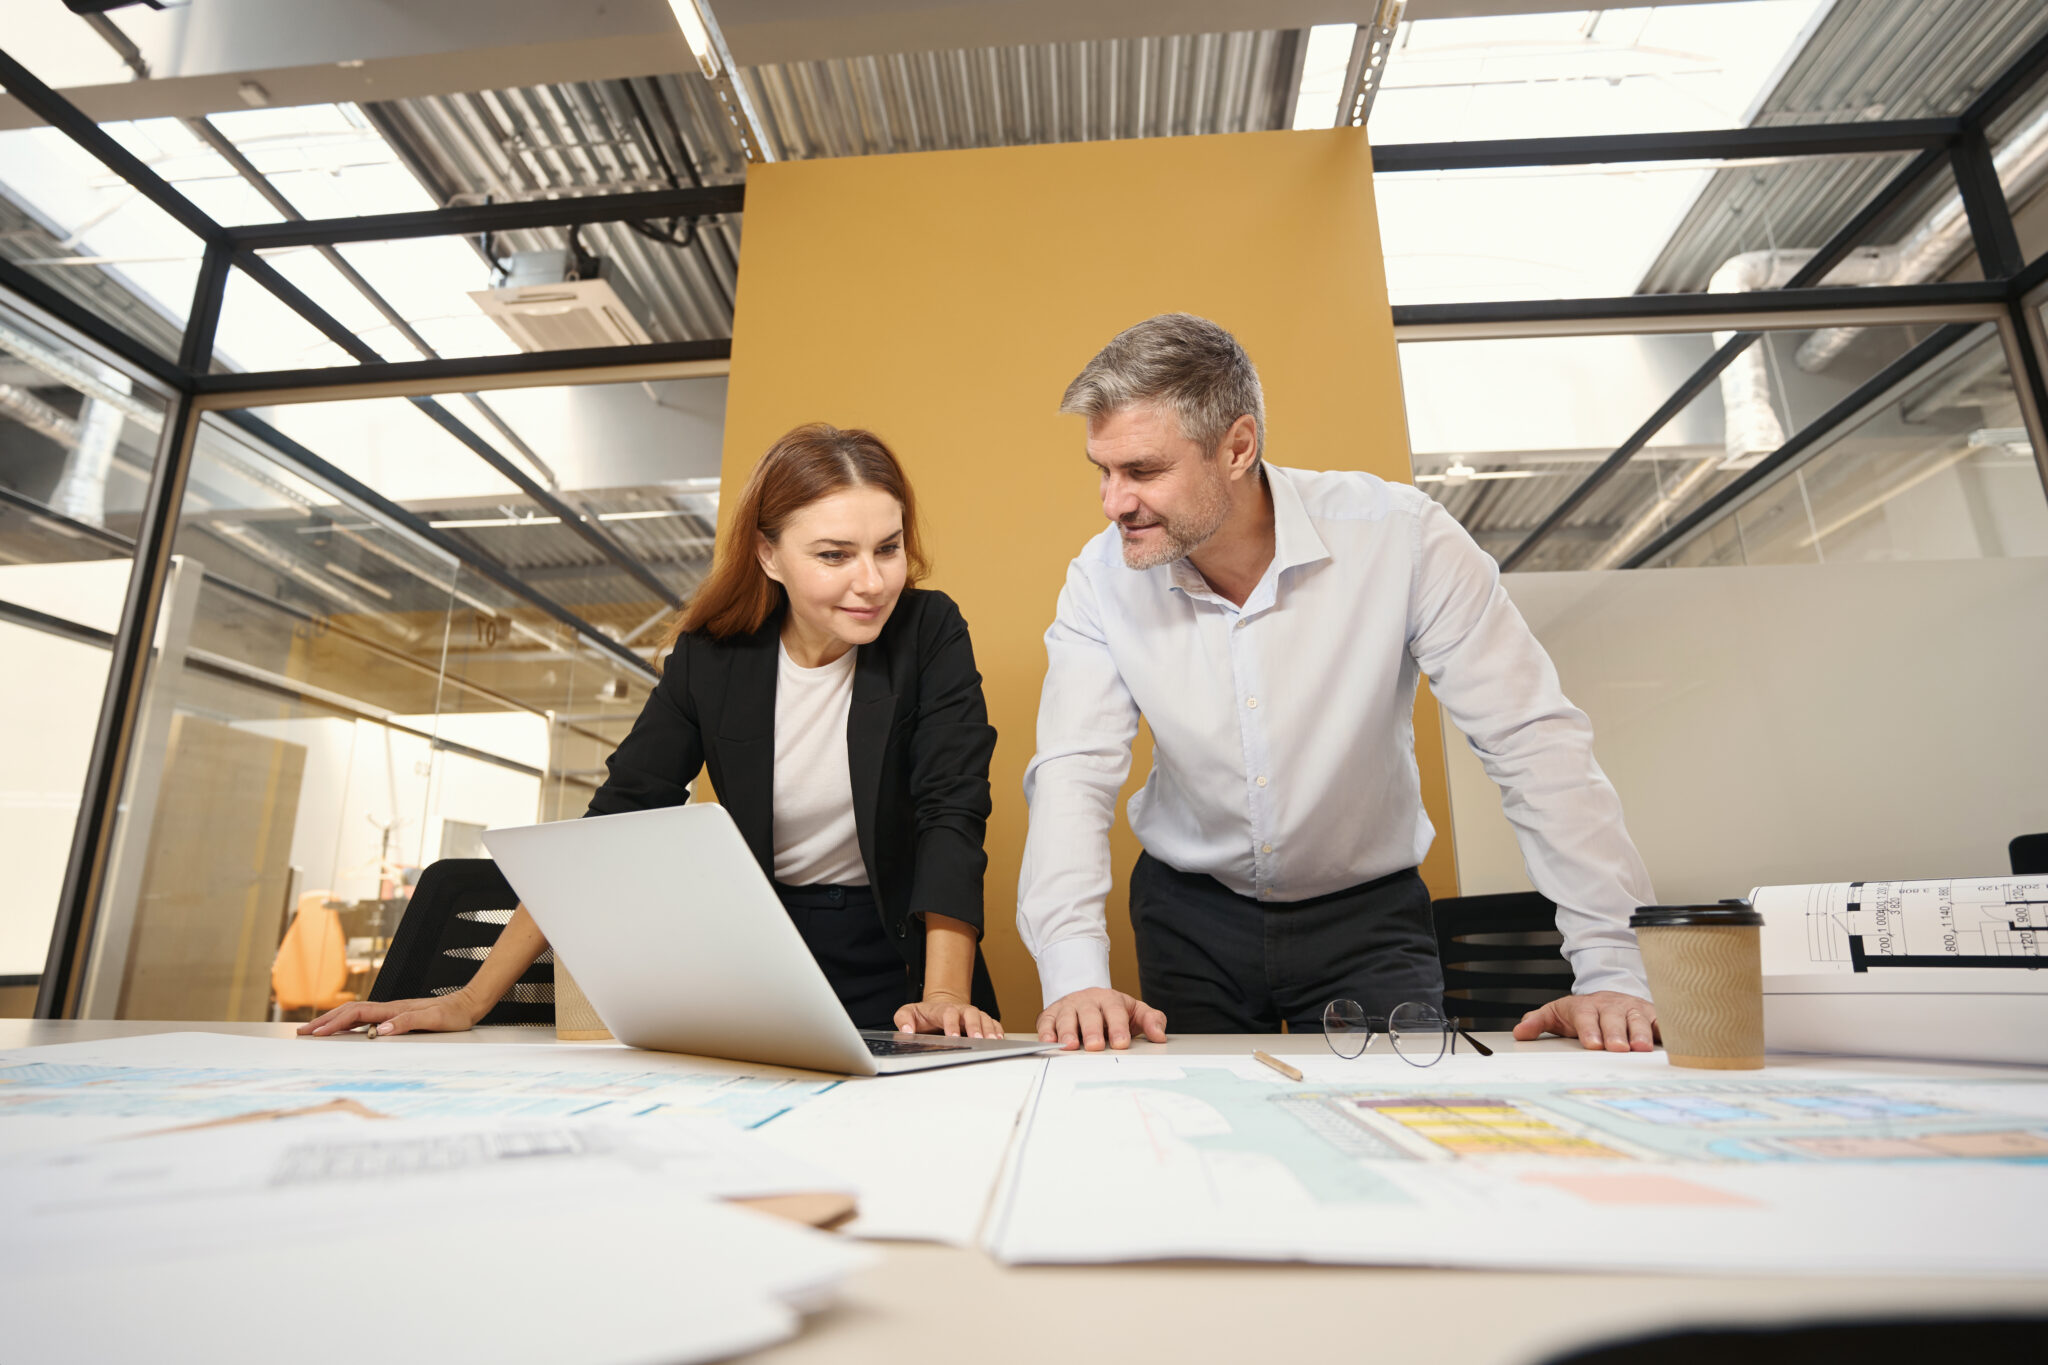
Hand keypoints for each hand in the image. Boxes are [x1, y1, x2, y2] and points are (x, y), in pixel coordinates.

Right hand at [298, 991, 482, 1037]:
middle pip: (349, 1011)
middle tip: (302, 1032)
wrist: (467, 1004)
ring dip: (333, 1021)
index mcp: (394, 1009)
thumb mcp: (434, 1020)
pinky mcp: (396, 1016)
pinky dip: (348, 1023)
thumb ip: (407, 1022)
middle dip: (325, 1021)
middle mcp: (389, 1008)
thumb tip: (381, 1030)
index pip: (356, 1014)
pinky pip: (365, 1018)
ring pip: (355, 1014)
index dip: (335, 1023)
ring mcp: (391, 1011)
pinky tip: (342, 1030)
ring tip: (314, 1030)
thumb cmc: (453, 1013)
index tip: (317, 1033)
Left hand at [894, 994, 1000, 1038]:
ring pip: (983, 1018)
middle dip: (975, 1026)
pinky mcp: (980, 1020)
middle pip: (971, 1014)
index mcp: (942, 1009)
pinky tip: (999, 1040)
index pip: (948, 1014)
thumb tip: (907, 1031)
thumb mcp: (908, 1012)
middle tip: (978, 1039)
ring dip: (988, 1029)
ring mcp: (972, 1014)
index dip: (952, 1024)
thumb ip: (903, 1019)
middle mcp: (960, 1010)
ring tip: (992, 1041)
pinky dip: (997, 1030)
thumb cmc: (924, 1014)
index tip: (953, 1037)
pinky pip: (992, 1023)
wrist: (939, 1005)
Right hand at [1035, 987, 1167, 1051]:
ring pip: (1066, 1016)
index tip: (1121, 1043)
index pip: (1115, 1011)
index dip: (1118, 1027)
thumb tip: (1160, 1036)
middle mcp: (1087, 1000)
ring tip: (1071, 1046)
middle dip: (1092, 1030)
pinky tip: (1049, 1042)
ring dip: (1067, 1031)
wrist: (1087, 998)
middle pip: (1089, 1013)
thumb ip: (1151, 1021)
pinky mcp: (1051, 1014)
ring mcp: (1068, 1006)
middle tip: (1095, 1046)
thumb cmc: (1113, 1011)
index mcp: (1110, 999)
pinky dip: (1046, 1032)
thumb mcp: (1135, 1012)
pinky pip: (1046, 1022)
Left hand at [1513, 991, 1657, 1051]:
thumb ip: (1539, 1021)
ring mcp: (1633, 1010)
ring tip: (1641, 1048)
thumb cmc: (1584, 1011)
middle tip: (1617, 1048)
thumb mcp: (1557, 1013)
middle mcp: (1612, 1007)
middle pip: (1614, 1020)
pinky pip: (1661, 1022)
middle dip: (1615, 1033)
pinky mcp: (1652, 1015)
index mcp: (1587, 1007)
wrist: (1610, 993)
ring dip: (1640, 1033)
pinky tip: (1672, 1040)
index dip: (1590, 1030)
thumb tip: (1520, 1032)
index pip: (1586, 1017)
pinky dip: (1667, 1030)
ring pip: (1638, 1020)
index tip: (1591, 1043)